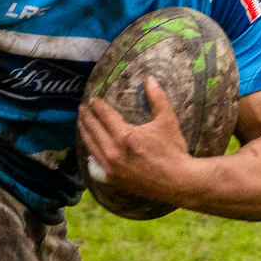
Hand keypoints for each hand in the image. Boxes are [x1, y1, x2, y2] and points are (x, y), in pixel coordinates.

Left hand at [78, 77, 193, 202]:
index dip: (97, 105)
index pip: (104, 115)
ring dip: (84, 132)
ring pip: (90, 146)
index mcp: (124, 136)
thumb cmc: (173, 151)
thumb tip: (150, 78)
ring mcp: (111, 167)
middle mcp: (113, 152)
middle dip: (86, 116)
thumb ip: (157, 98)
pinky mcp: (113, 179)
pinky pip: (95, 163)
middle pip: (93, 129)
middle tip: (82, 108)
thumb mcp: (167, 121)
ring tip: (81, 123)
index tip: (92, 99)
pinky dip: (90, 152)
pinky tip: (90, 147)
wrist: (178, 182)